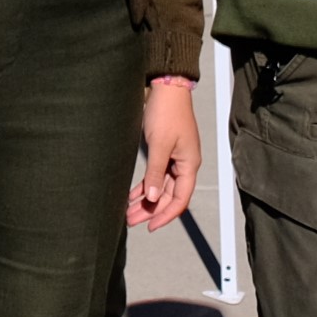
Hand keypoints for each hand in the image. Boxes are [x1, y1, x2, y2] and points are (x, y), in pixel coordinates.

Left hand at [128, 79, 200, 230]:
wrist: (167, 89)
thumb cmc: (167, 113)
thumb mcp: (160, 144)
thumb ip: (156, 172)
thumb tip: (153, 198)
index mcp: (189, 164)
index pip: (180, 199)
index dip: (166, 215)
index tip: (150, 226)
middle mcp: (183, 165)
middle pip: (168, 196)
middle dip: (151, 210)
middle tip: (130, 221)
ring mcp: (174, 159)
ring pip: (160, 187)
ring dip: (145, 200)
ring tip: (127, 213)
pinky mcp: (164, 152)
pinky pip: (155, 176)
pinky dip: (144, 186)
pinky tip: (131, 195)